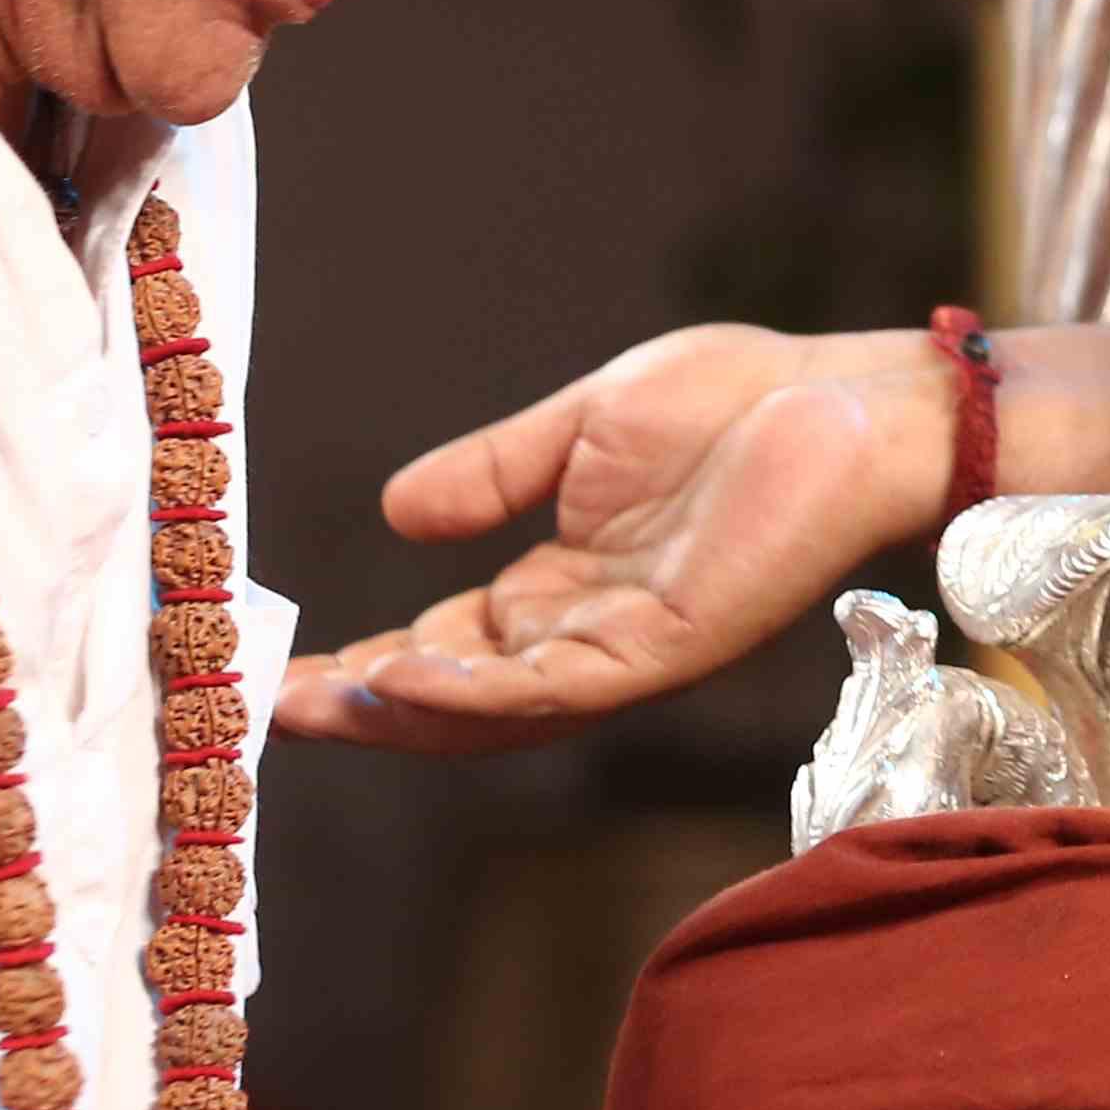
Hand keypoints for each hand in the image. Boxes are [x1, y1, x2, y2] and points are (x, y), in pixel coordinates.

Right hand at [276, 322, 946, 752]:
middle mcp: (585, 634)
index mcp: (561, 586)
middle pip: (454, 695)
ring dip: (403, 709)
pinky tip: (409, 676)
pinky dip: (478, 690)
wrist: (846, 400)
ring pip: (495, 708)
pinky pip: (557, 686)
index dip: (362, 661)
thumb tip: (394, 516)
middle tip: (262, 706)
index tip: (272, 663)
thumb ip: (492, 474)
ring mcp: (626, 650)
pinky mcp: (668, 648)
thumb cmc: (739, 402)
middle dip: (361, 706)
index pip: (443, 643)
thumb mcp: (580, 429)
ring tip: (316, 703)